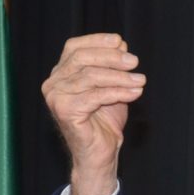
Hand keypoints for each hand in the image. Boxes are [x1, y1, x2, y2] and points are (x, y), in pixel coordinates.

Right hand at [41, 33, 145, 194]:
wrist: (100, 153)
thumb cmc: (104, 121)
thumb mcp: (112, 87)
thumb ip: (113, 66)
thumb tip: (120, 44)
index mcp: (60, 74)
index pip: (74, 47)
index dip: (97, 41)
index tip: (120, 42)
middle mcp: (53, 83)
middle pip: (82, 59)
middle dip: (112, 58)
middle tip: (134, 62)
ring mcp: (56, 98)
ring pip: (91, 77)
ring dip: (120, 77)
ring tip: (140, 81)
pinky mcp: (64, 111)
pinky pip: (96, 96)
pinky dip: (119, 92)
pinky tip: (135, 93)